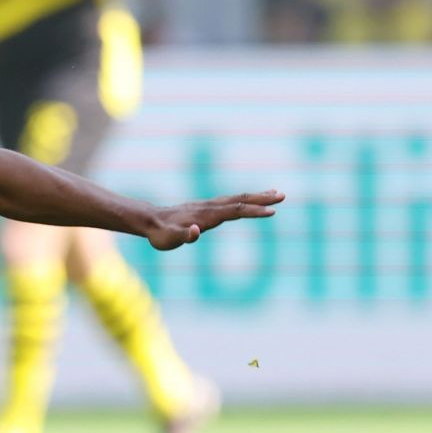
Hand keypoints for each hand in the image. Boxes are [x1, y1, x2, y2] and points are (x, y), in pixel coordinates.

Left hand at [146, 190, 283, 249]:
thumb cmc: (160, 234)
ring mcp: (209, 206)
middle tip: (283, 195)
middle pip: (240, 200)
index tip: (271, 211)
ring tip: (276, 193)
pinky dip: (245, 199)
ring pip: (237, 198)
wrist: (150, 220)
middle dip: (262, 198)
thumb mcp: (169, 239)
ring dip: (257, 196)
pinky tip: (252, 200)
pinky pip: (231, 201)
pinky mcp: (207, 207)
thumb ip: (183, 236)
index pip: (234, 211)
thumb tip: (196, 231)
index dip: (253, 211)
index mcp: (206, 216)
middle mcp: (210, 207)